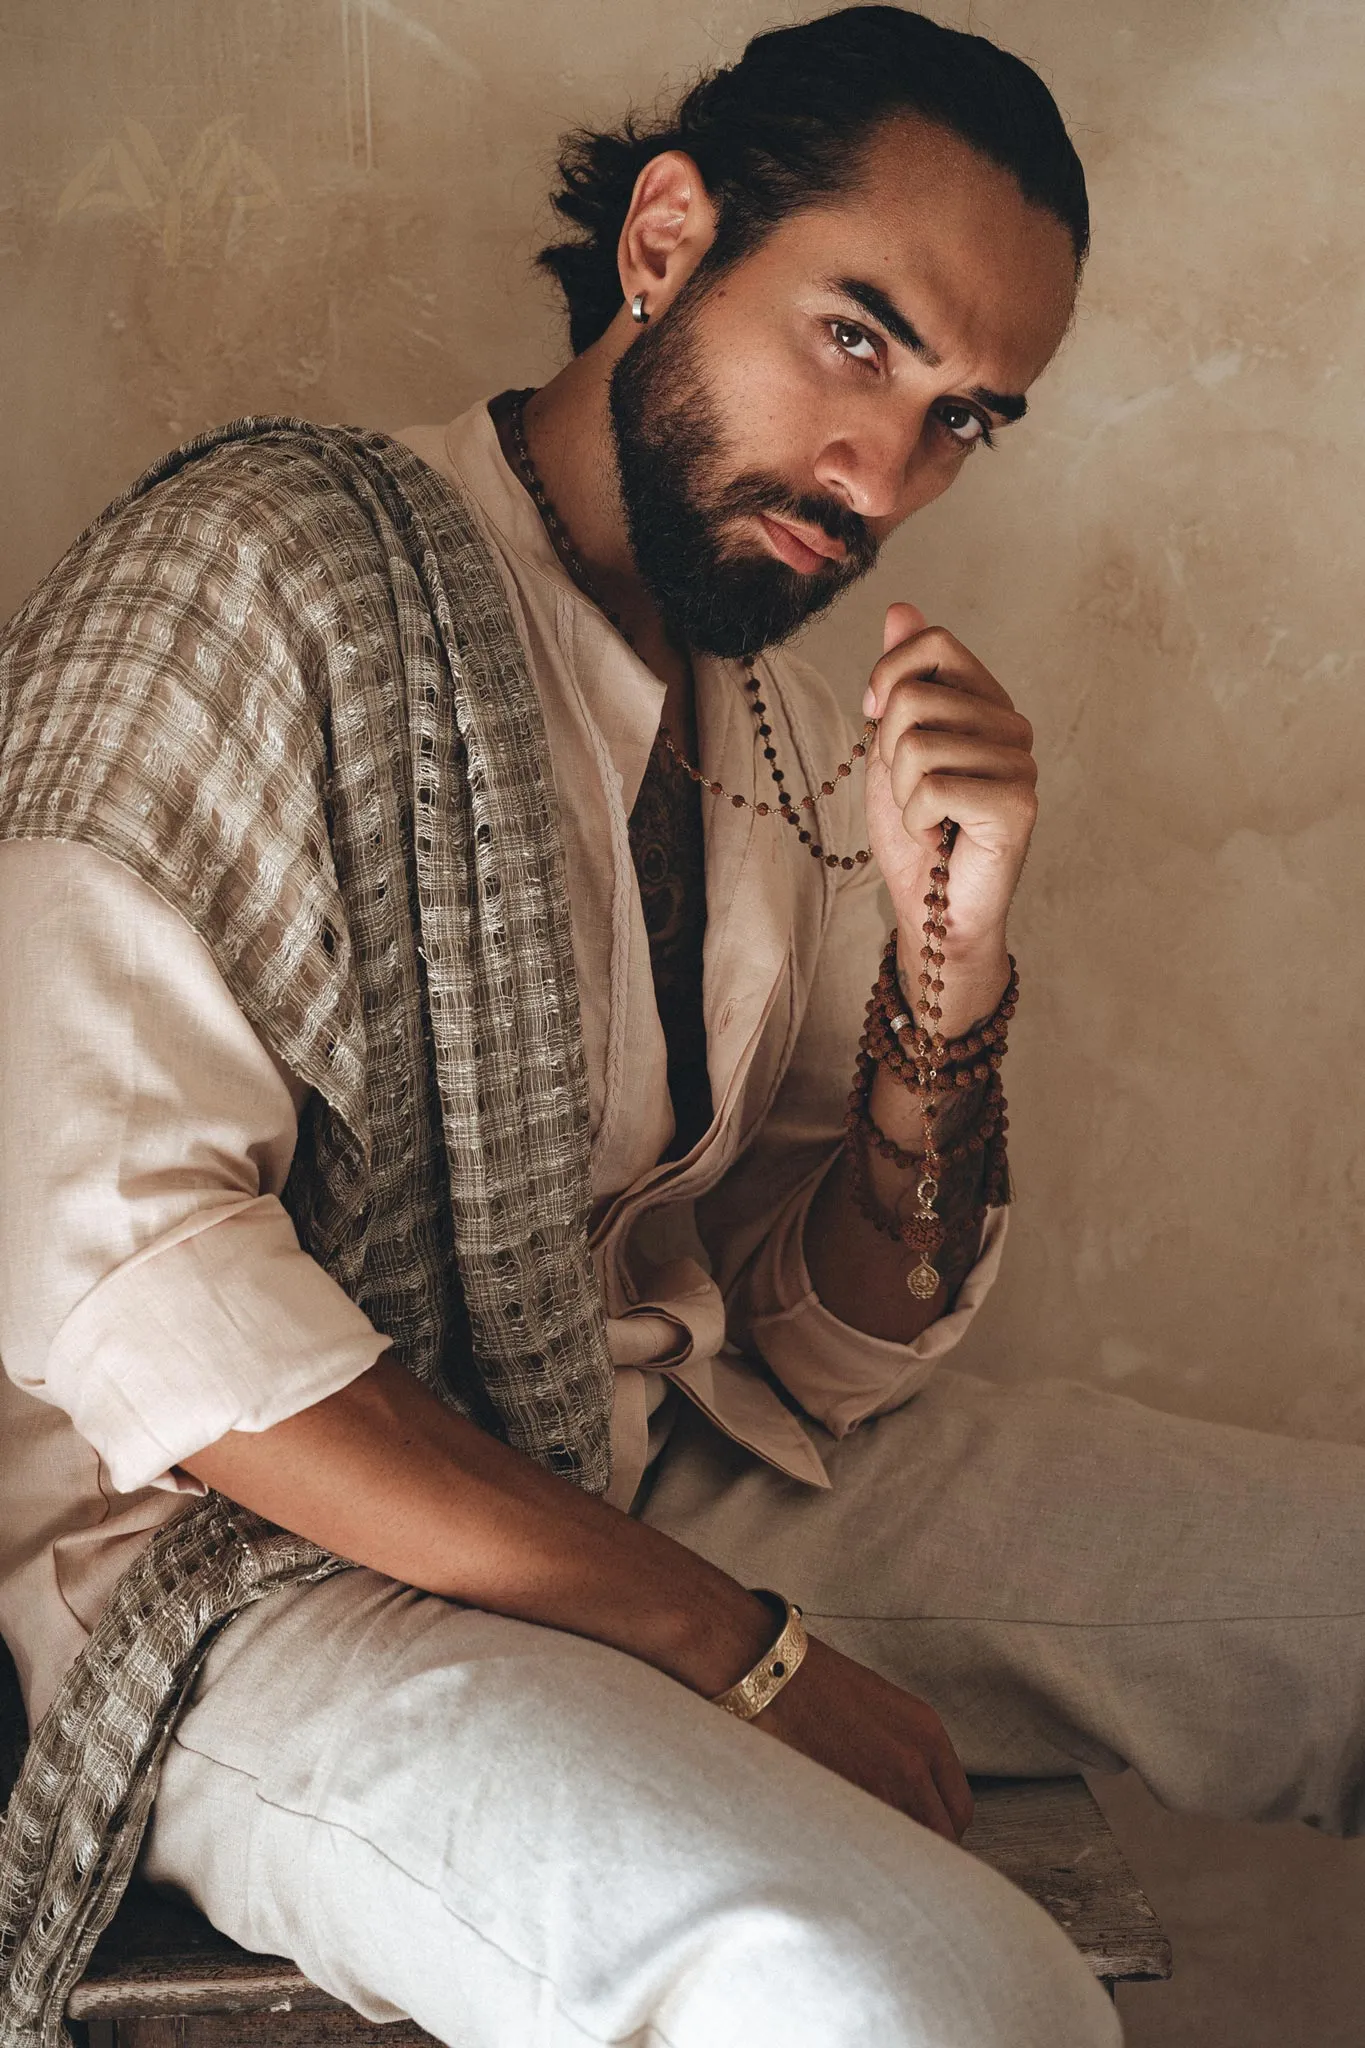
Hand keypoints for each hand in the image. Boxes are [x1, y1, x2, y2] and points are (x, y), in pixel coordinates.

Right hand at [759, 1634, 972, 1842]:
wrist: (772, 1673)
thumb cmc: (819, 1684)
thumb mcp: (884, 1709)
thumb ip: (910, 1754)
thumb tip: (915, 1799)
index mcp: (928, 1734)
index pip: (959, 1809)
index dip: (942, 1828)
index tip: (926, 1834)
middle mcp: (914, 1763)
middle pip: (942, 1835)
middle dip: (924, 1848)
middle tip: (901, 1850)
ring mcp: (879, 1786)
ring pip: (908, 1846)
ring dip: (894, 1851)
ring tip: (872, 1849)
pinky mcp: (845, 1802)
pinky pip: (870, 1843)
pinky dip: (865, 1850)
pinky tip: (848, 1842)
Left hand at [862, 602, 1036, 1035]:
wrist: (933, 907)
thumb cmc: (916, 831)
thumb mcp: (893, 744)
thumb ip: (901, 679)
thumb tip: (901, 608)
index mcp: (985, 701)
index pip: (934, 642)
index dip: (888, 676)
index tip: (877, 719)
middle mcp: (1011, 725)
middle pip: (916, 695)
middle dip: (889, 750)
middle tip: (913, 792)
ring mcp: (1020, 764)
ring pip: (918, 744)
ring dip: (901, 794)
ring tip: (927, 819)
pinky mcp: (1016, 805)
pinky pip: (934, 786)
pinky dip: (916, 819)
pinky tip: (938, 837)